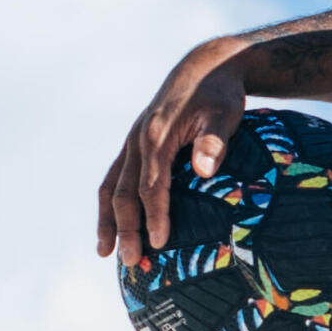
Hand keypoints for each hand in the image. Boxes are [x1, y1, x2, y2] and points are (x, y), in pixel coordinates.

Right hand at [97, 44, 246, 259]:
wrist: (207, 68)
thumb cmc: (220, 95)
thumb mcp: (225, 114)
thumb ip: (214, 141)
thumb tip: (205, 170)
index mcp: (156, 136)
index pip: (151, 185)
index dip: (154, 215)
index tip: (158, 242)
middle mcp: (137, 140)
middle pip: (123, 191)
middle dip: (125, 228)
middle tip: (132, 262)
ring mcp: (133, 142)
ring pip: (110, 186)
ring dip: (107, 221)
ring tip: (106, 253)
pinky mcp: (136, 144)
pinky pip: (115, 177)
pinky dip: (110, 204)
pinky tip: (112, 226)